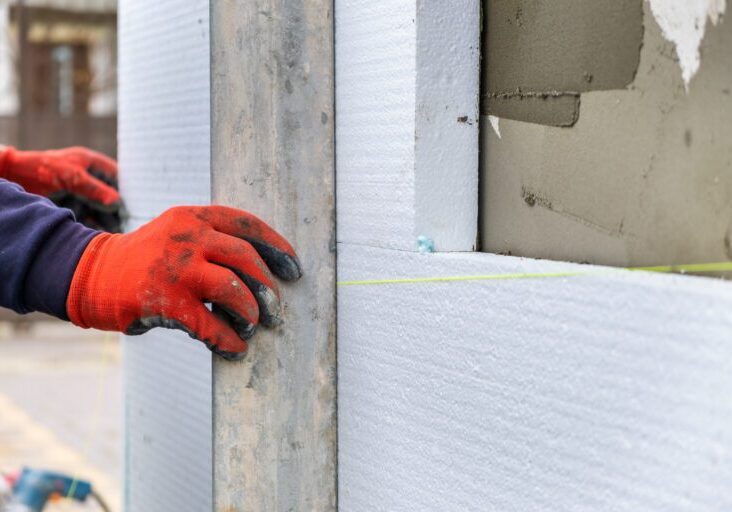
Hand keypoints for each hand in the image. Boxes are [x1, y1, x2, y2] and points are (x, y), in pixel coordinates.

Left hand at [0, 146, 121, 229]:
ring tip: (121, 229)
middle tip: (131, 218)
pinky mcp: (74, 206)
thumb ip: (94, 189)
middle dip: (120, 206)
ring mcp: (82, 193)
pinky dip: (98, 224)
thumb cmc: (43, 168)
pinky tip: (106, 232)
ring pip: (102, 207)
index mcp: (91, 163)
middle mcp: (89, 178)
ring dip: (110, 218)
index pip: (116, 174)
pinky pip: (90, 216)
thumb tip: (117, 201)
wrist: (16, 177)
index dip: (128, 186)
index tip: (139, 199)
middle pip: (111, 193)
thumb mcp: (72, 176)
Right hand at [66, 206, 301, 359]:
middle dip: (269, 288)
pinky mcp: (164, 300)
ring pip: (233, 288)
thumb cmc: (147, 260)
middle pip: (247, 258)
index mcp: (195, 217)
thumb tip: (265, 272)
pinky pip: (210, 324)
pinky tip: (234, 348)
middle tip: (277, 311)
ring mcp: (175, 268)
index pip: (248, 224)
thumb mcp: (178, 234)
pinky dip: (228, 339)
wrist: (92, 274)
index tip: (294, 268)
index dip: (278, 247)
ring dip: (251, 313)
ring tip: (252, 327)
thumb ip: (214, 242)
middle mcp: (187, 237)